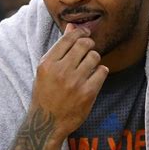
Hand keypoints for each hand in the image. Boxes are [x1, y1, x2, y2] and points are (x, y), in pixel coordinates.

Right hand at [31, 23, 108, 139]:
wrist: (47, 123)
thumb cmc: (46, 94)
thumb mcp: (46, 70)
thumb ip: (60, 49)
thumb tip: (72, 26)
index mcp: (48, 64)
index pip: (69, 38)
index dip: (80, 32)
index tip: (85, 33)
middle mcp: (61, 71)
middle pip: (84, 45)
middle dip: (89, 45)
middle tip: (88, 50)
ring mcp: (75, 83)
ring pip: (95, 57)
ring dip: (94, 60)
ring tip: (89, 67)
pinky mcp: (88, 93)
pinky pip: (102, 72)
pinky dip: (100, 72)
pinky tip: (94, 77)